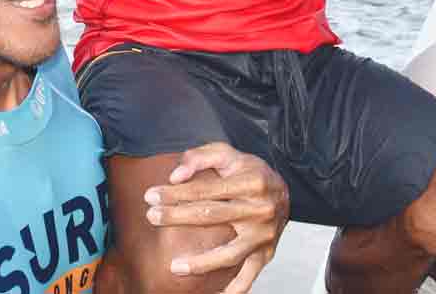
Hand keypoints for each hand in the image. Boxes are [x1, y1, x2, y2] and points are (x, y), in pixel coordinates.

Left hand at [145, 143, 288, 293]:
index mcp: (251, 181)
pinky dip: (233, 289)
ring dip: (200, 262)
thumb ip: (199, 157)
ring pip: (230, 254)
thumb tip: (175, 176)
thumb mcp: (228, 155)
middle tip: (152, 217)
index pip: (206, 189)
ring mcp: (263, 235)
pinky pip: (248, 276)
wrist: (283, 190)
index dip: (176, 193)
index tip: (151, 195)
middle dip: (177, 217)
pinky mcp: (265, 253)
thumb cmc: (249, 172)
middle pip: (212, 216)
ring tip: (174, 266)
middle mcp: (260, 209)